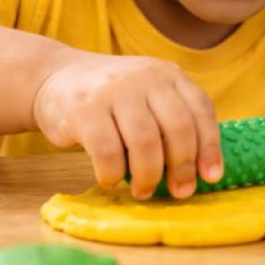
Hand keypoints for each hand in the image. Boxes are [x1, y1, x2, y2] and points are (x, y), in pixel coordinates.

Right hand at [32, 53, 222, 199]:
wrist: (54, 78)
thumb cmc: (111, 99)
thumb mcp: (147, 96)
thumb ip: (171, 120)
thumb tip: (200, 171)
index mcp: (168, 74)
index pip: (200, 110)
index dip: (209, 147)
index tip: (210, 177)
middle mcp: (145, 76)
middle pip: (178, 128)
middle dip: (182, 166)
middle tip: (179, 191)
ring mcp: (114, 90)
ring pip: (145, 142)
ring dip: (149, 175)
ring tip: (144, 190)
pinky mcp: (84, 109)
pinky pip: (108, 152)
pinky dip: (114, 174)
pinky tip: (111, 179)